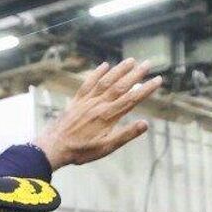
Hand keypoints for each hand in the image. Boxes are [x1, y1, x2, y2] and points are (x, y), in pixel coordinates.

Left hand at [33, 59, 160, 168]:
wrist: (53, 146)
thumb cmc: (81, 151)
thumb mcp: (106, 148)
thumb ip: (126, 135)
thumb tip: (145, 124)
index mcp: (108, 116)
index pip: (132, 99)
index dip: (146, 89)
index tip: (158, 80)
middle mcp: (99, 104)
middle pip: (121, 86)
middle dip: (136, 74)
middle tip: (149, 63)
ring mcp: (87, 100)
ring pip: (106, 81)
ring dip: (119, 69)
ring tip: (131, 60)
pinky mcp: (77, 101)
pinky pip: (88, 83)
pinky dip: (97, 73)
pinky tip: (104, 65)